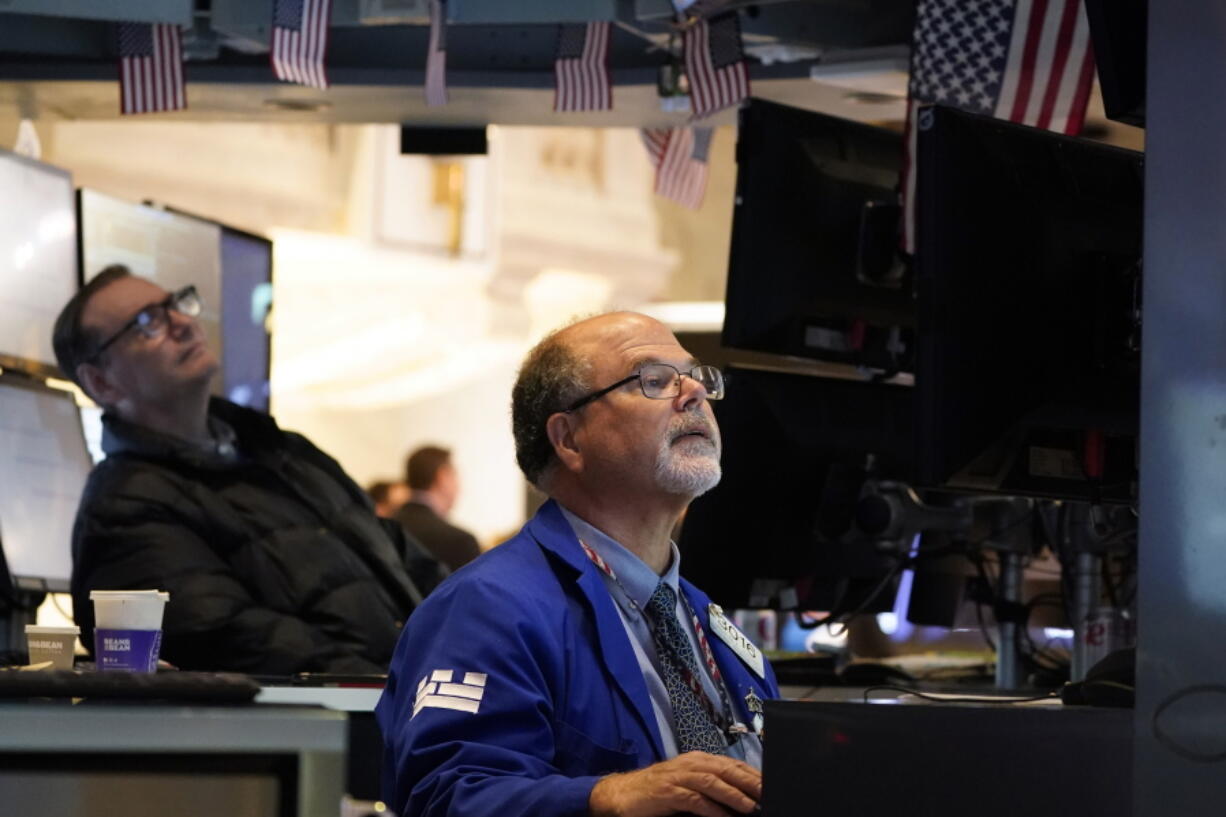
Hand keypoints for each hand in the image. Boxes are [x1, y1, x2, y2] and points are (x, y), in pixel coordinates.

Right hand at [589, 751, 761, 816]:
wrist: (622, 793)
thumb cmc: (659, 792)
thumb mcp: (688, 785)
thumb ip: (711, 788)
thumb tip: (742, 799)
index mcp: (698, 760)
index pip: (732, 764)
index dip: (752, 774)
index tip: (771, 784)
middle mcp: (690, 764)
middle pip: (725, 769)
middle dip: (749, 781)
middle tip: (768, 793)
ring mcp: (678, 777)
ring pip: (712, 781)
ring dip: (733, 794)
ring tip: (751, 806)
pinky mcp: (667, 792)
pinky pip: (693, 799)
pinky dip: (710, 808)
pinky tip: (723, 816)